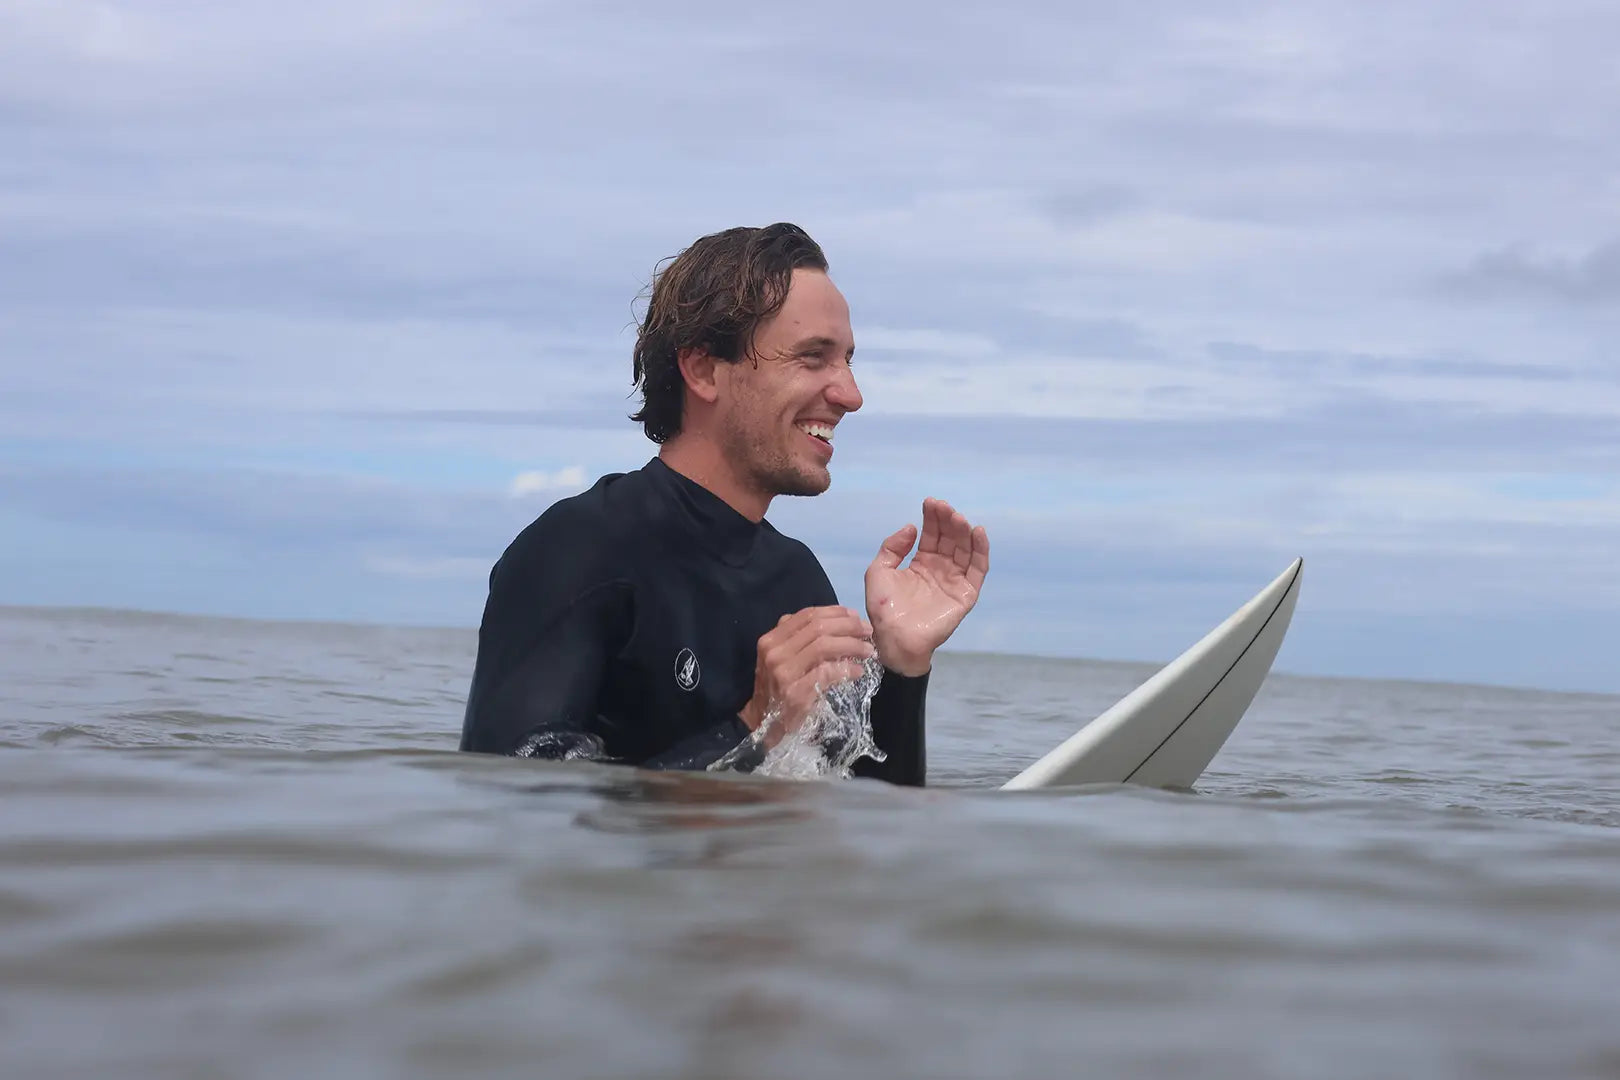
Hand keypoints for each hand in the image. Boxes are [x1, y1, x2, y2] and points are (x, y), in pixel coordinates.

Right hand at [740, 606, 875, 743]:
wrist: (762, 724)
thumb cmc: (777, 689)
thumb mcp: (780, 659)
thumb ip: (798, 639)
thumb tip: (836, 621)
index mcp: (771, 640)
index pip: (807, 615)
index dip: (835, 612)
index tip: (854, 616)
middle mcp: (775, 653)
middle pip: (818, 628)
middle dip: (848, 626)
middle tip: (867, 631)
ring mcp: (784, 673)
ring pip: (824, 646)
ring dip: (852, 645)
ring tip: (868, 650)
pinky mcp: (796, 693)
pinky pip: (827, 673)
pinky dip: (847, 669)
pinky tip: (858, 671)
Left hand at [865, 498, 989, 675]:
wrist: (894, 638)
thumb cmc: (883, 609)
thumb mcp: (878, 571)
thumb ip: (892, 547)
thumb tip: (912, 527)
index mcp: (921, 564)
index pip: (931, 535)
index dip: (932, 518)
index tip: (930, 503)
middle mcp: (940, 570)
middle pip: (949, 539)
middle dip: (948, 521)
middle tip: (944, 507)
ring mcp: (954, 581)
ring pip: (964, 550)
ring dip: (963, 532)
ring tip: (957, 517)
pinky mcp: (965, 594)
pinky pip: (978, 569)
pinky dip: (981, 550)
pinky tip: (978, 533)